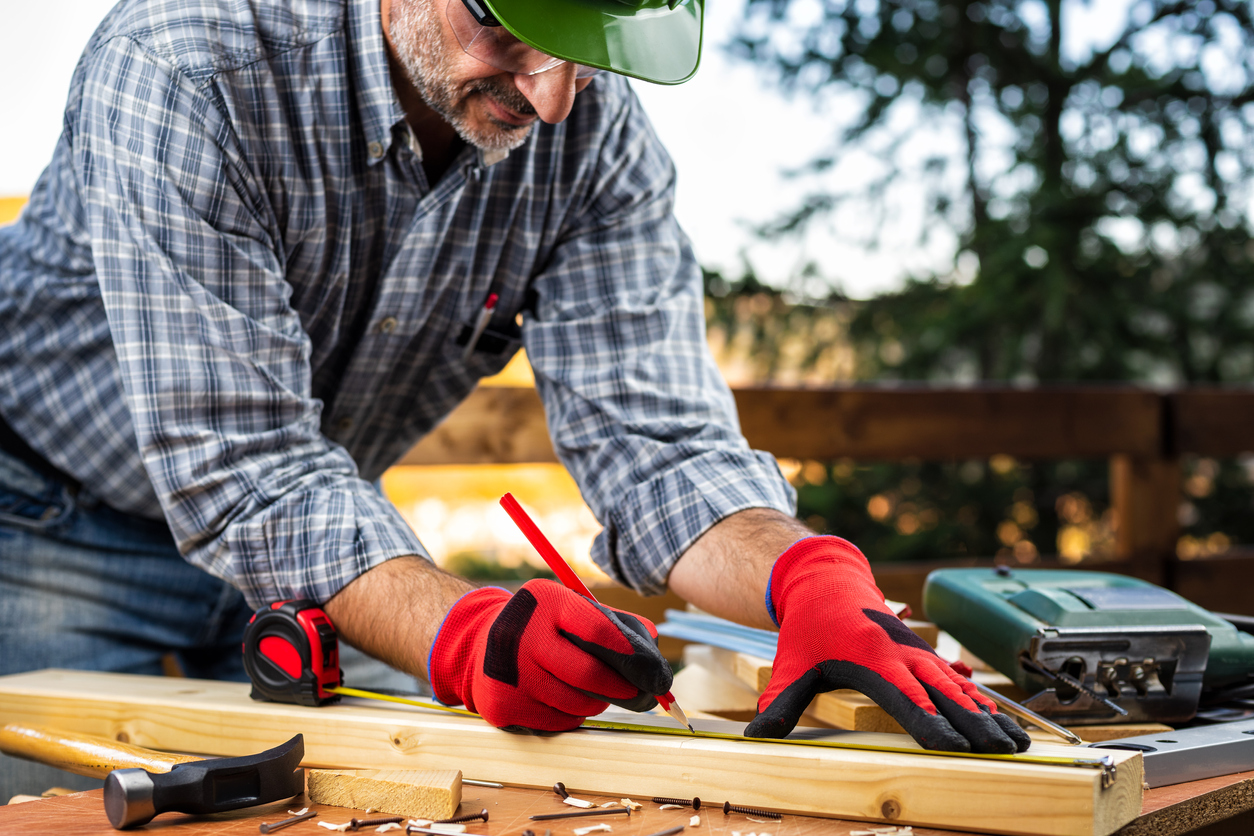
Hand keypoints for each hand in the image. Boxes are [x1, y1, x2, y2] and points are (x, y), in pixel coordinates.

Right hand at [427, 579, 673, 730]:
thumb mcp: (570, 609)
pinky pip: (557, 721)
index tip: (655, 672)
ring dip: (597, 703)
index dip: (632, 655)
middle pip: (589, 674)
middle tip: (641, 694)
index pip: (598, 630)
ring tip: (596, 692)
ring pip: (577, 703)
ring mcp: (508, 673)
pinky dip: (572, 715)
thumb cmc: (540, 625)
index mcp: (544, 601)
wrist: (479, 644)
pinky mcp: (502, 706)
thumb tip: (654, 642)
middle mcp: (520, 634)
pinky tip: (564, 699)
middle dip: (623, 689)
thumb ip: (613, 622)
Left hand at [744, 536, 1030, 753]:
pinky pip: (957, 677)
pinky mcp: (921, 653)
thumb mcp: (792, 663)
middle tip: (1004, 750)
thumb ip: (781, 702)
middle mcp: (902, 654)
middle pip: (945, 694)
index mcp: (873, 658)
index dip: (932, 725)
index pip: (908, 699)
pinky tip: (1002, 717)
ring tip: (1017, 740)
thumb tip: (757, 736)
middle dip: (976, 724)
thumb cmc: (809, 626)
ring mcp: (916, 652)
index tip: (957, 748)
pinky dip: (981, 697)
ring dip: (988, 713)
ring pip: (959, 686)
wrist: (826, 581)